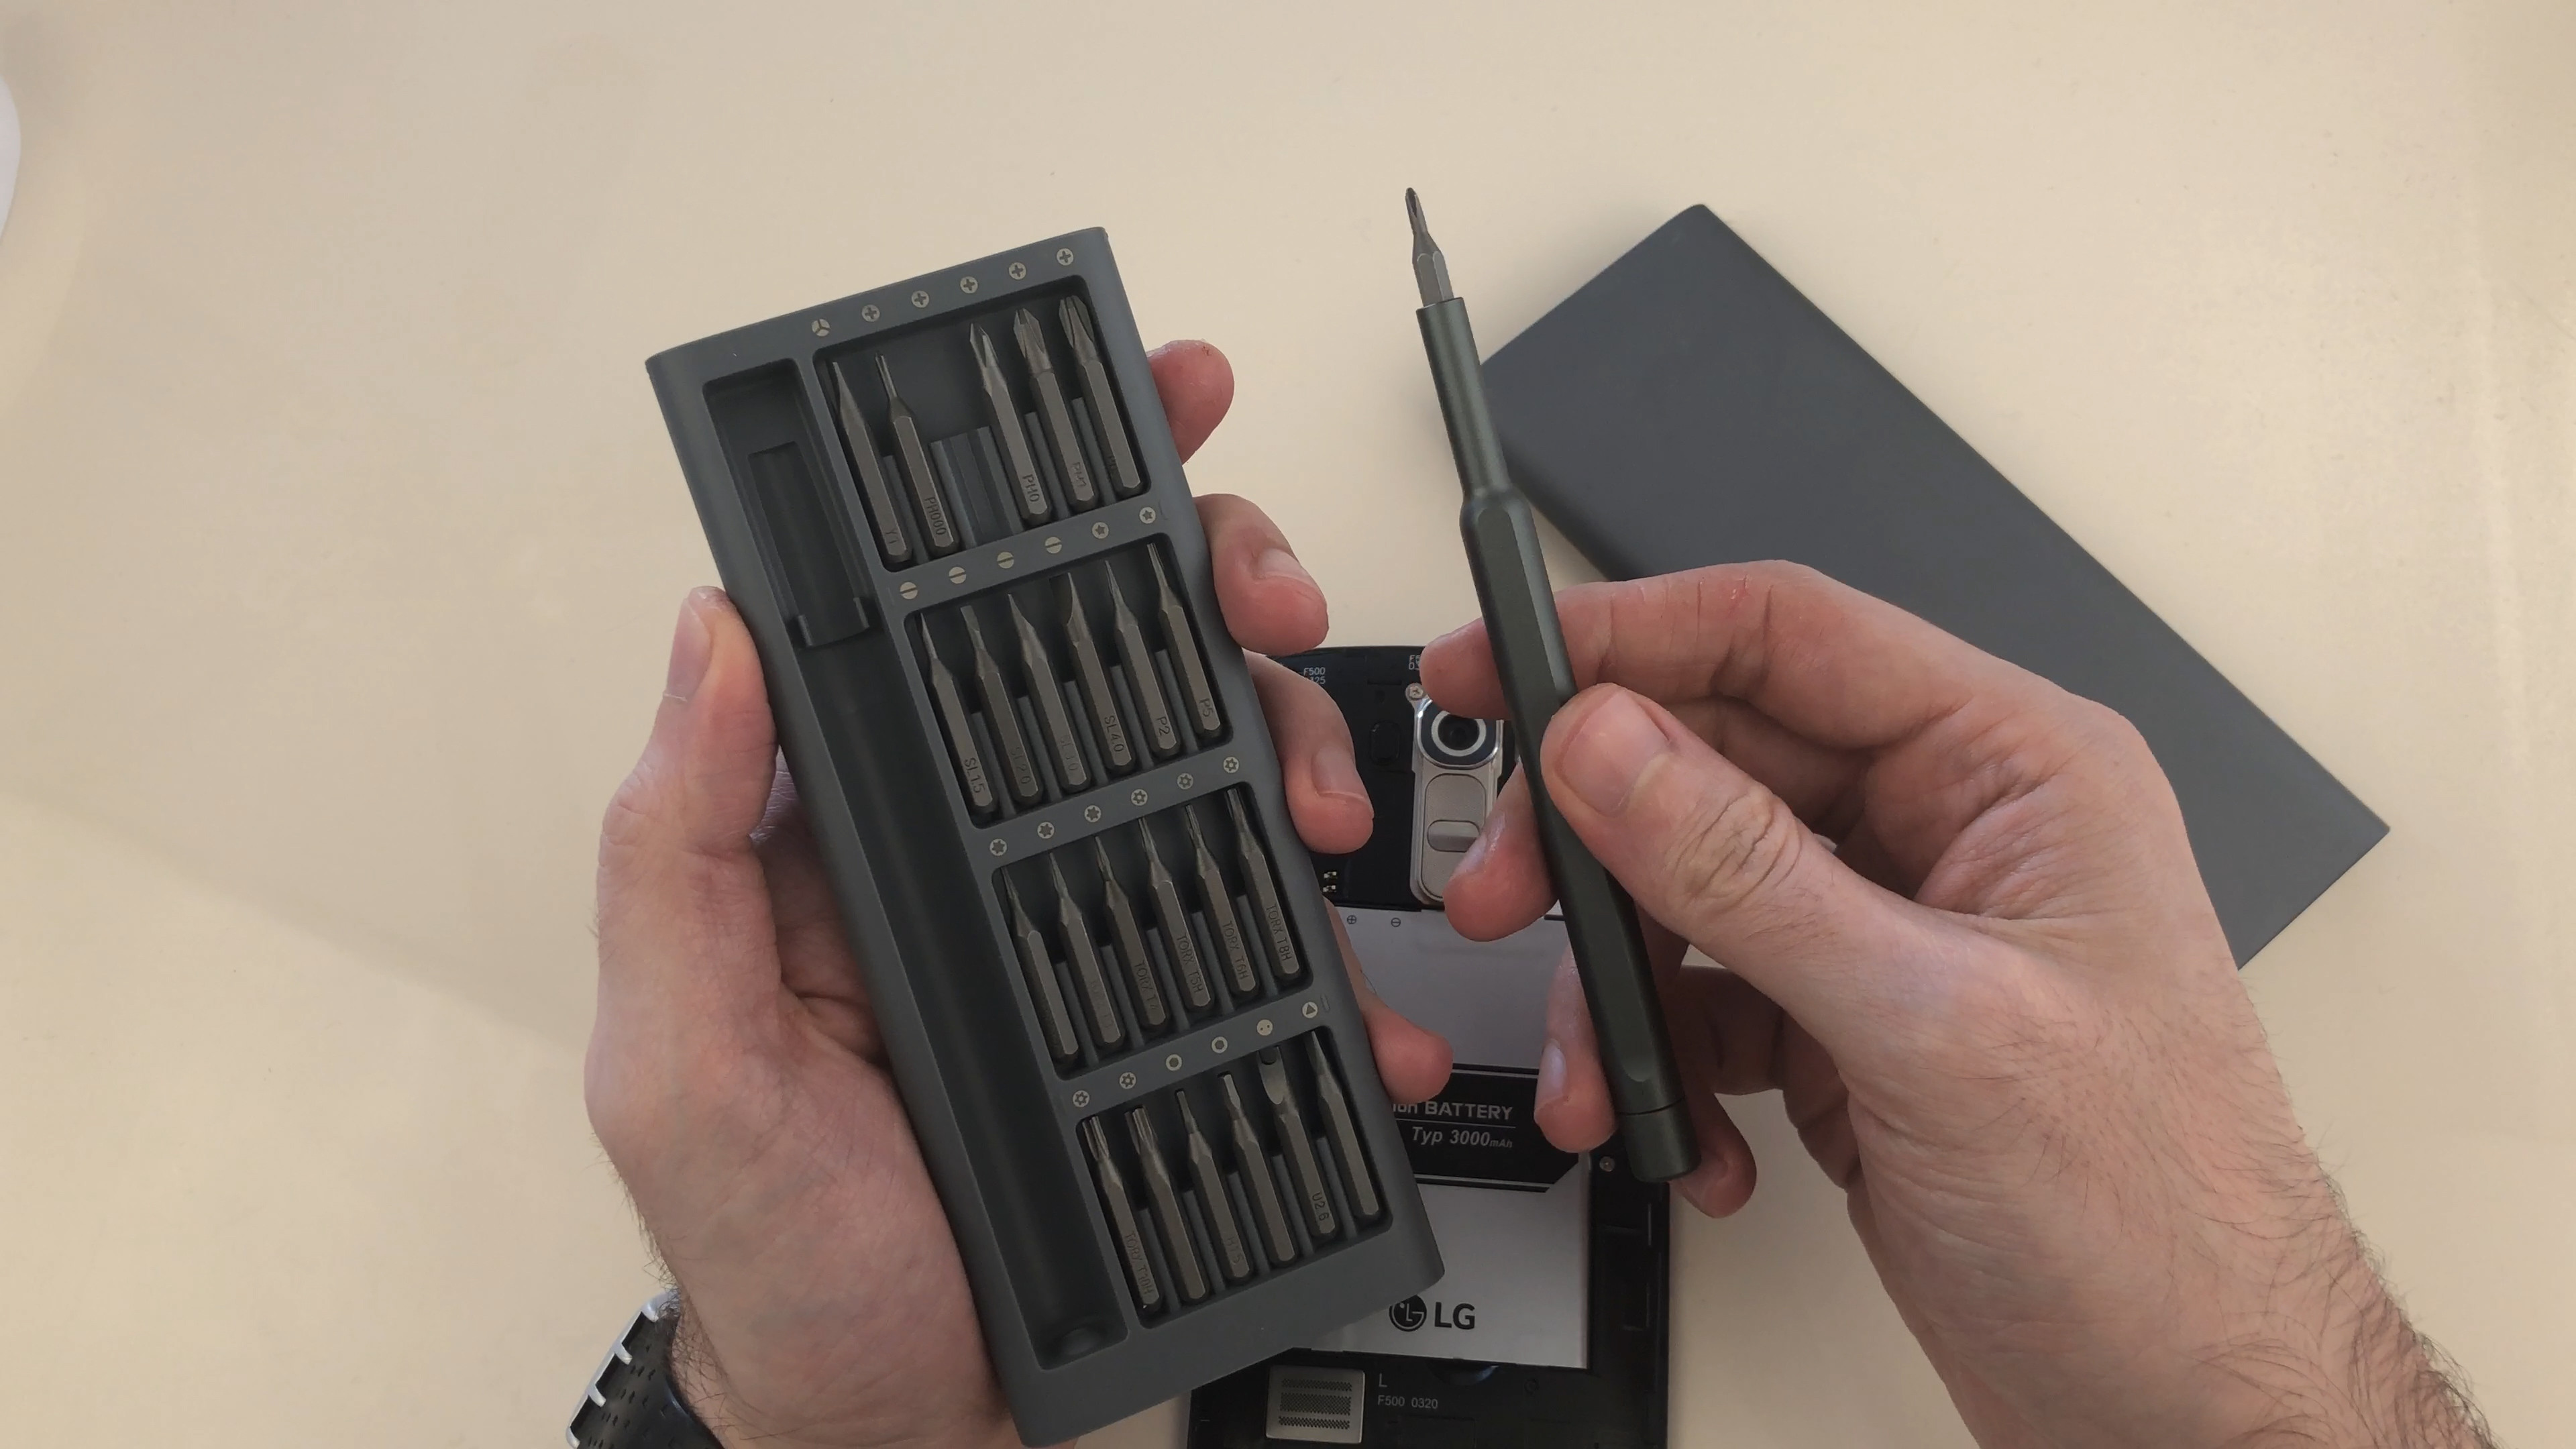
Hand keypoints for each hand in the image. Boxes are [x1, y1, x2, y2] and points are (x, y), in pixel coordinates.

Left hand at [587, 341, 1451, 1448]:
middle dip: (1210, 588)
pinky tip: (1365, 999)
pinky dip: (1341, 957)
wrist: (902, 1429)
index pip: (933, 620)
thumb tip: (713, 636)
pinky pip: (1272, 943)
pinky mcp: (1163, 1010)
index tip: (1132, 412)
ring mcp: (1077, 926)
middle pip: (1106, 658)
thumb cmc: (774, 1261)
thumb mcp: (677, 1061)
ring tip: (1327, 799)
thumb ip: (675, 849)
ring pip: (1211, 768)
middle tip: (1270, 595)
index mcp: (840, 830)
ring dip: (1295, 744)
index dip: (1034, 497)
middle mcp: (967, 855)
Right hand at [1426, 563, 2487, 1447]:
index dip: (1631, 635)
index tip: (1503, 666)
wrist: (2183, 1411)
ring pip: (1690, 893)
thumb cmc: (2154, 1224)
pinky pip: (1708, 1003)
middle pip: (1713, 763)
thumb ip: (1748, 874)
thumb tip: (1608, 744)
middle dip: (1592, 837)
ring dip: (1618, 982)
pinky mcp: (1850, 1033)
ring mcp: (1894, 937)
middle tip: (1501, 892)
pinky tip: (1693, 1137)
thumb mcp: (1931, 1028)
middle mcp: (1949, 834)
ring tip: (1595, 1069)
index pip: (1789, 639)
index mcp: (2014, 772)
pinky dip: (1669, 1067)